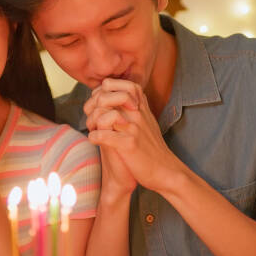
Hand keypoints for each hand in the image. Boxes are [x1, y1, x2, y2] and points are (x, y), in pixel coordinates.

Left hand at [84, 79, 183, 194]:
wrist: (165, 170)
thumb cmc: (152, 148)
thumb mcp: (147, 121)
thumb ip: (136, 107)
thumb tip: (119, 96)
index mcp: (140, 106)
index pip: (115, 84)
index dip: (102, 92)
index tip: (100, 106)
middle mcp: (137, 113)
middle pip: (105, 95)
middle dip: (92, 106)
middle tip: (93, 118)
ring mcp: (133, 127)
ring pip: (101, 113)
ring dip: (91, 122)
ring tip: (93, 130)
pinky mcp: (128, 144)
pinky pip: (102, 135)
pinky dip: (94, 137)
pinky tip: (95, 141)